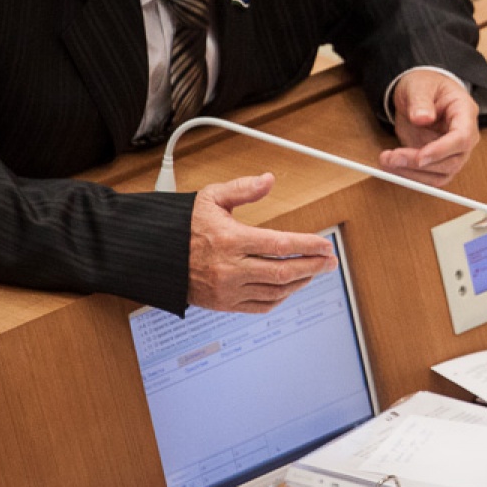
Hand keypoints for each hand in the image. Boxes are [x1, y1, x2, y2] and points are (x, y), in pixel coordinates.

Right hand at [188, 173, 336, 312]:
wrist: (156, 256)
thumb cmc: (183, 226)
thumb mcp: (211, 197)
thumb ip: (242, 188)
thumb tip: (268, 180)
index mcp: (230, 240)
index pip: (280, 244)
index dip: (307, 245)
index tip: (325, 245)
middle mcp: (230, 268)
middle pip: (284, 271)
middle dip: (313, 266)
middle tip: (330, 261)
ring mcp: (228, 289)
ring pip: (276, 291)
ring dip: (301, 282)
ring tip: (314, 272)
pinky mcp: (225, 304)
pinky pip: (261, 306)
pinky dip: (281, 298)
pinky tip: (291, 287)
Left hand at [379, 69, 479, 186]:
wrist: (420, 94)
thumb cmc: (426, 86)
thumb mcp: (419, 85)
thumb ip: (420, 100)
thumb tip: (422, 118)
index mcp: (465, 113)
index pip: (463, 137)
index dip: (442, 150)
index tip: (420, 156)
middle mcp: (464, 137)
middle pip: (451, 162)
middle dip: (419, 164)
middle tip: (393, 158)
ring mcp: (452, 152)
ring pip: (440, 176)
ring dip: (412, 174)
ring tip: (387, 161)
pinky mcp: (438, 162)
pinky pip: (428, 177)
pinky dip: (409, 176)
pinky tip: (392, 166)